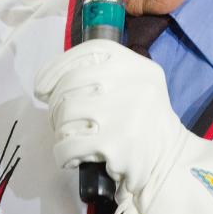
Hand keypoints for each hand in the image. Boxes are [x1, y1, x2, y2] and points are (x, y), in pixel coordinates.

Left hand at [34, 39, 185, 196]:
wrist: (169, 160)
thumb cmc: (141, 121)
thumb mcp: (133, 84)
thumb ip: (99, 73)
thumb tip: (45, 84)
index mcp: (136, 66)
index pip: (86, 52)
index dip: (56, 68)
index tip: (42, 88)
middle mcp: (133, 84)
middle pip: (70, 84)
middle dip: (55, 106)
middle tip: (59, 121)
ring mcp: (124, 114)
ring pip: (65, 114)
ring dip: (60, 131)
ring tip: (72, 139)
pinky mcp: (115, 145)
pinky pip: (68, 144)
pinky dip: (62, 153)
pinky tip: (71, 157)